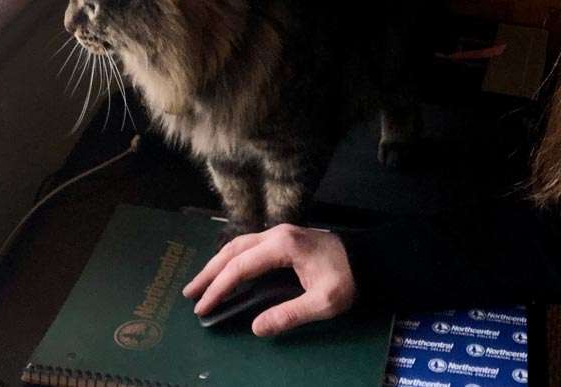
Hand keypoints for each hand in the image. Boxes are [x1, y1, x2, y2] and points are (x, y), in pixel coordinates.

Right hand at [181, 223, 356, 336]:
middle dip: (209, 273)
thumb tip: (256, 328)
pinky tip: (226, 270)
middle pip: (233, 251)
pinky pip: (248, 246)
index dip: (219, 288)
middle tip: (189, 294)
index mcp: (283, 245)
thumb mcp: (323, 302)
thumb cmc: (348, 278)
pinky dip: (231, 259)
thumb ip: (289, 314)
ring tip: (200, 284)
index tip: (204, 307)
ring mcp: (280, 234)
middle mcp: (276, 234)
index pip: (240, 267)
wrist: (370, 258)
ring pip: (238, 245)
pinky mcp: (284, 239)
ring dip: (217, 264)